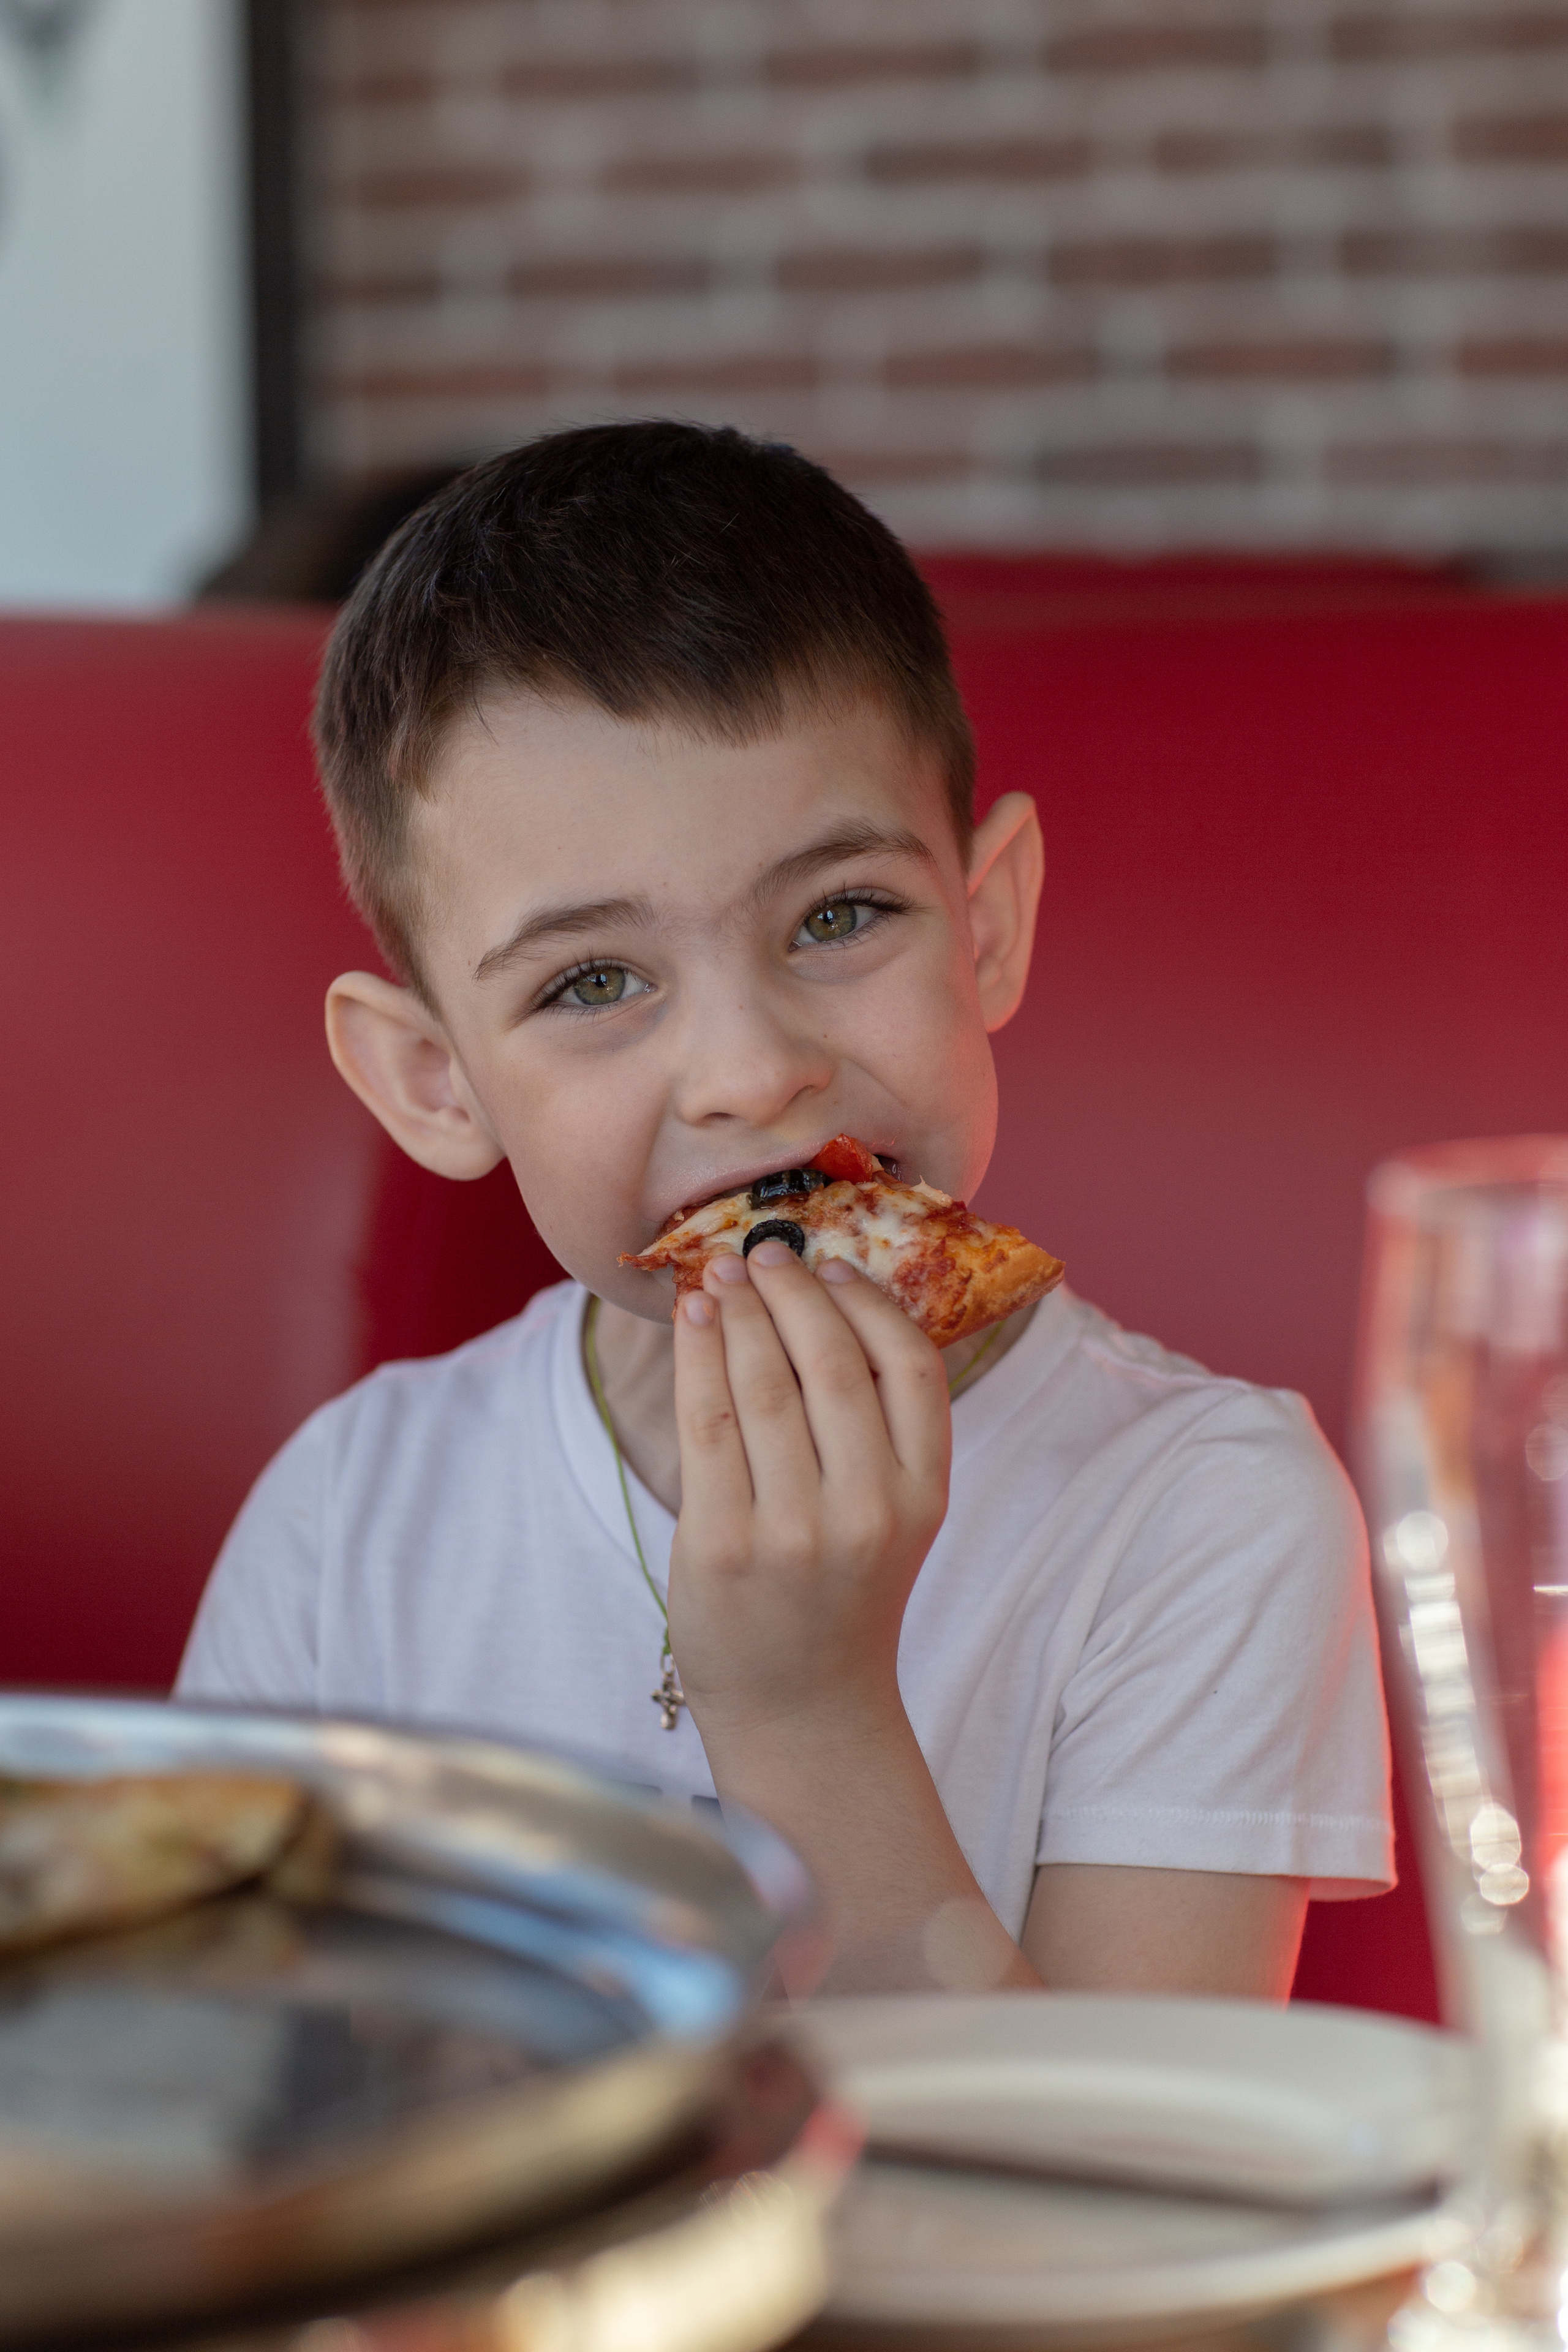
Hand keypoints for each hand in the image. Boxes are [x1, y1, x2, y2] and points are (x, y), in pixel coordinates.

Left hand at [666, 1241, 950, 1742]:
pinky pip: (706, 1423)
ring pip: (762, 1385)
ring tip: (720, 1275)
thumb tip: (822, 1302)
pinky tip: (693, 1320)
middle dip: (791, 1291)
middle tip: (763, 1252)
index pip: (911, 1368)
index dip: (869, 1303)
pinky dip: (697, 1357)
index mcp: (924, 1495)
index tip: (832, 1267)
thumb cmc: (840, 1596)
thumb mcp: (895, 1517)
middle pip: (831, 1363)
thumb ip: (878, 1429)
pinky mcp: (723, 1544)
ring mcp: (793, 1530)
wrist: (801, 1710)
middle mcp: (867, 1510)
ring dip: (737, 1313)